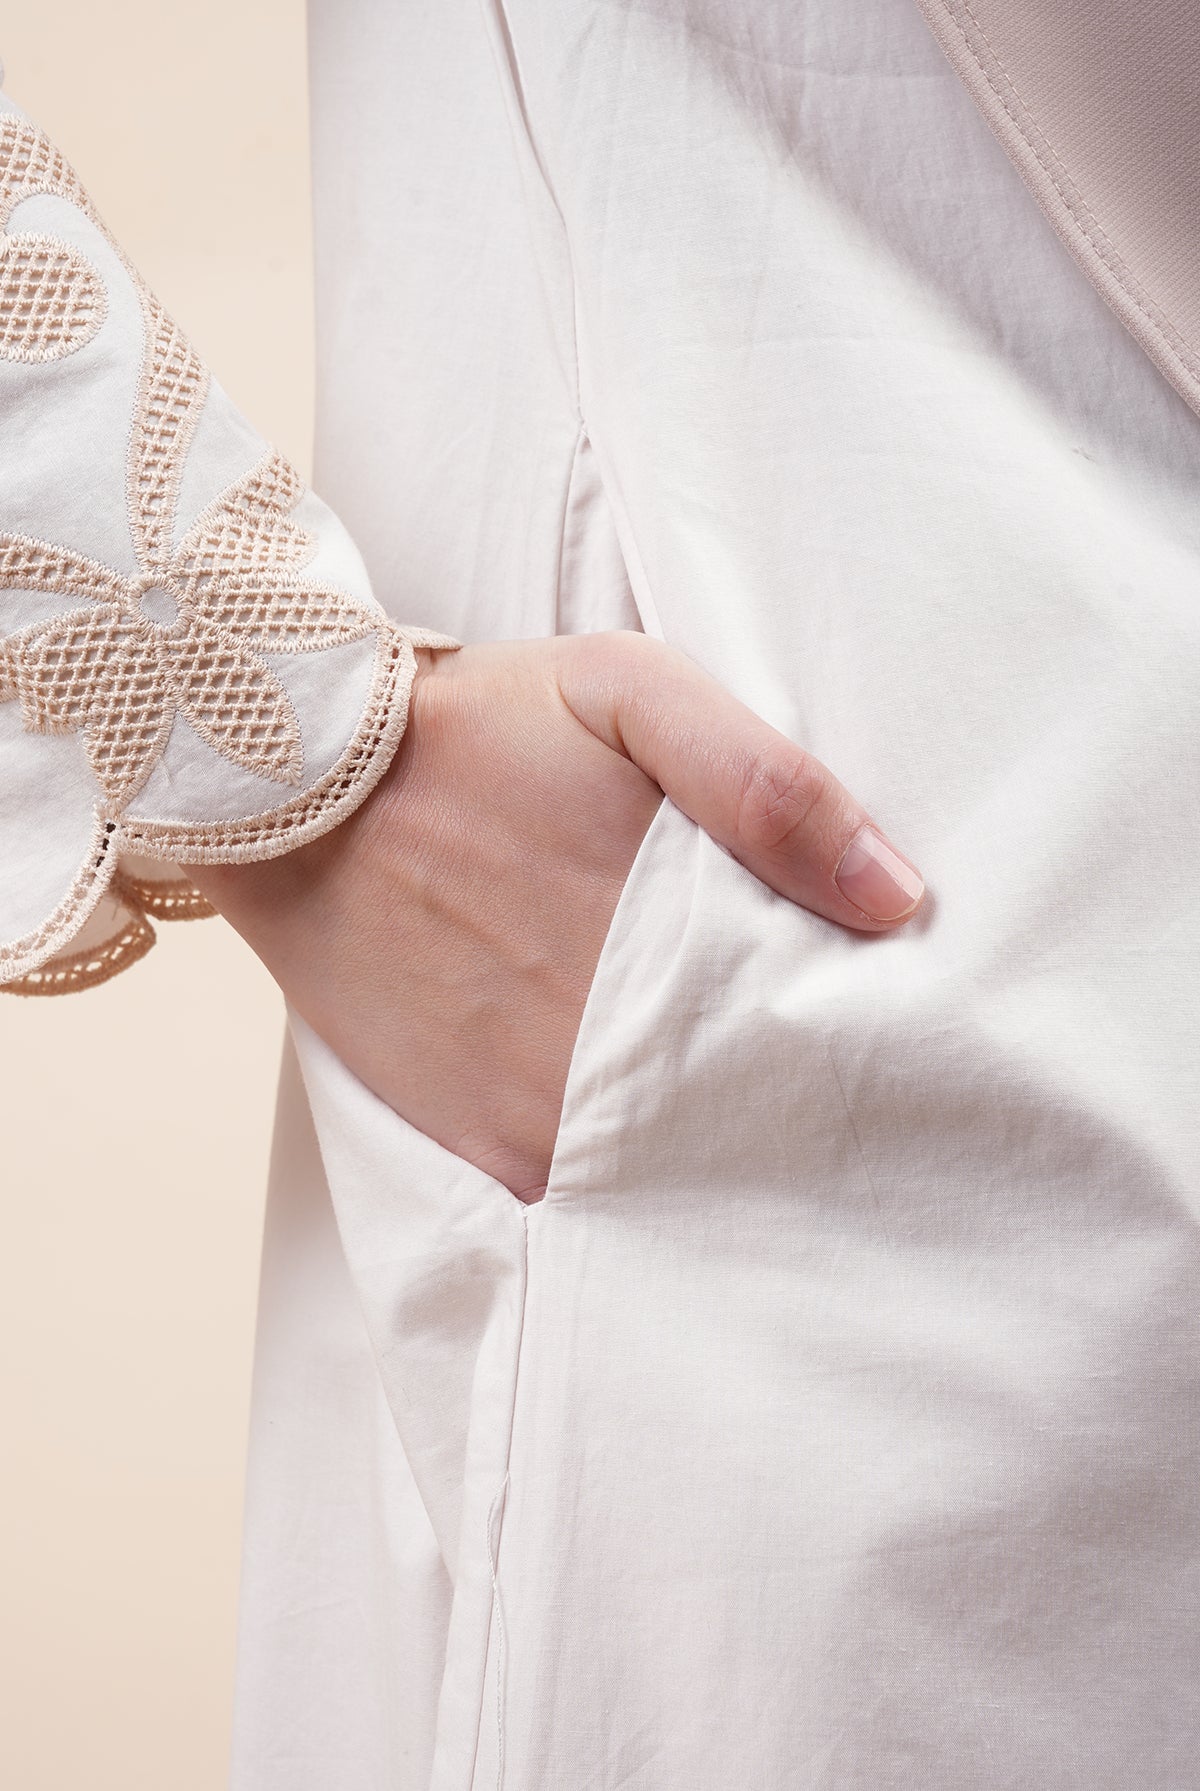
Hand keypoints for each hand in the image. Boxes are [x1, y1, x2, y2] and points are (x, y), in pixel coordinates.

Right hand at [186, 632, 923, 1201]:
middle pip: (770, 1108)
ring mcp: (549, 1106)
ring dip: (735, 1149)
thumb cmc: (476, 730)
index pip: (825, 1027)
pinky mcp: (492, 1144)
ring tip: (767, 1112)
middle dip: (815, 1097)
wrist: (296, 794)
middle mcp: (618, 1040)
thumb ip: (762, 780)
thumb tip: (894, 898)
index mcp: (675, 932)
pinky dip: (645, 1184)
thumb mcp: (626, 691)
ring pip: (691, 1167)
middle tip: (852, 1080)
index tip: (900, 1028)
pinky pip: (599, 1196)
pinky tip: (673, 1141)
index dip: (872, 1033)